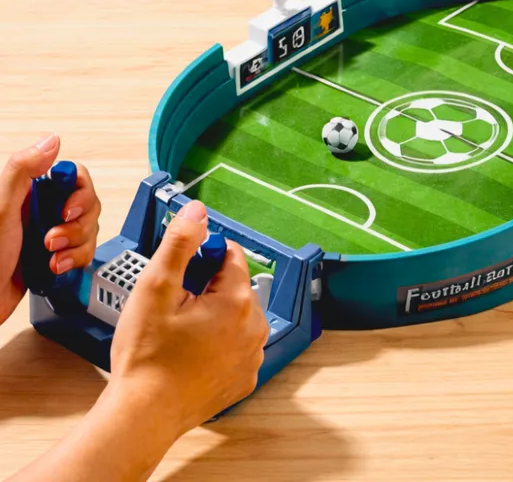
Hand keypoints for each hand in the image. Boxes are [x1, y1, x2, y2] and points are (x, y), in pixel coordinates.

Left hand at [0, 134, 100, 323]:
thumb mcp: (1, 211)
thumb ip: (22, 171)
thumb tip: (51, 141)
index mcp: (29, 192)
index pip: (74, 177)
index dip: (80, 193)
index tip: (67, 210)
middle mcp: (42, 209)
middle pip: (87, 204)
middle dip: (77, 226)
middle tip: (52, 238)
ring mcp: (50, 232)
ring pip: (89, 229)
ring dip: (75, 247)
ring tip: (51, 257)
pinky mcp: (57, 255)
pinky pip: (84, 252)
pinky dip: (74, 261)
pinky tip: (55, 267)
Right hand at [109, 200, 268, 435]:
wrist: (142, 415)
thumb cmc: (147, 357)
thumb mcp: (156, 288)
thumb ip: (180, 243)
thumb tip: (197, 212)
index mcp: (238, 301)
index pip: (231, 255)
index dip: (204, 257)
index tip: (183, 272)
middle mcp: (255, 327)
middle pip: (235, 286)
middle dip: (209, 288)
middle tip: (176, 307)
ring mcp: (252, 355)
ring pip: (237, 316)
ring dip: (214, 316)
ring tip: (180, 333)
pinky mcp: (244, 378)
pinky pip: (236, 346)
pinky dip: (219, 344)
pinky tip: (191, 354)